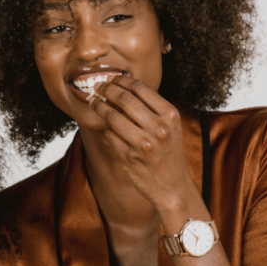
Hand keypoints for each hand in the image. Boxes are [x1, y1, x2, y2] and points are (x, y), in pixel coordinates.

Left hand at [87, 75, 198, 213]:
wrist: (173, 186)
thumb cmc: (169, 152)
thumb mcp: (170, 126)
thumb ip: (151, 107)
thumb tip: (123, 87)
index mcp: (169, 115)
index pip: (139, 88)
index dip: (121, 80)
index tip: (111, 79)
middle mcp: (158, 127)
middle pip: (124, 98)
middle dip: (106, 89)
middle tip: (98, 87)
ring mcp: (143, 143)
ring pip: (112, 116)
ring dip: (99, 106)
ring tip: (94, 102)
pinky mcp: (130, 157)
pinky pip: (110, 135)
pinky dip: (106, 128)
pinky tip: (106, 126)